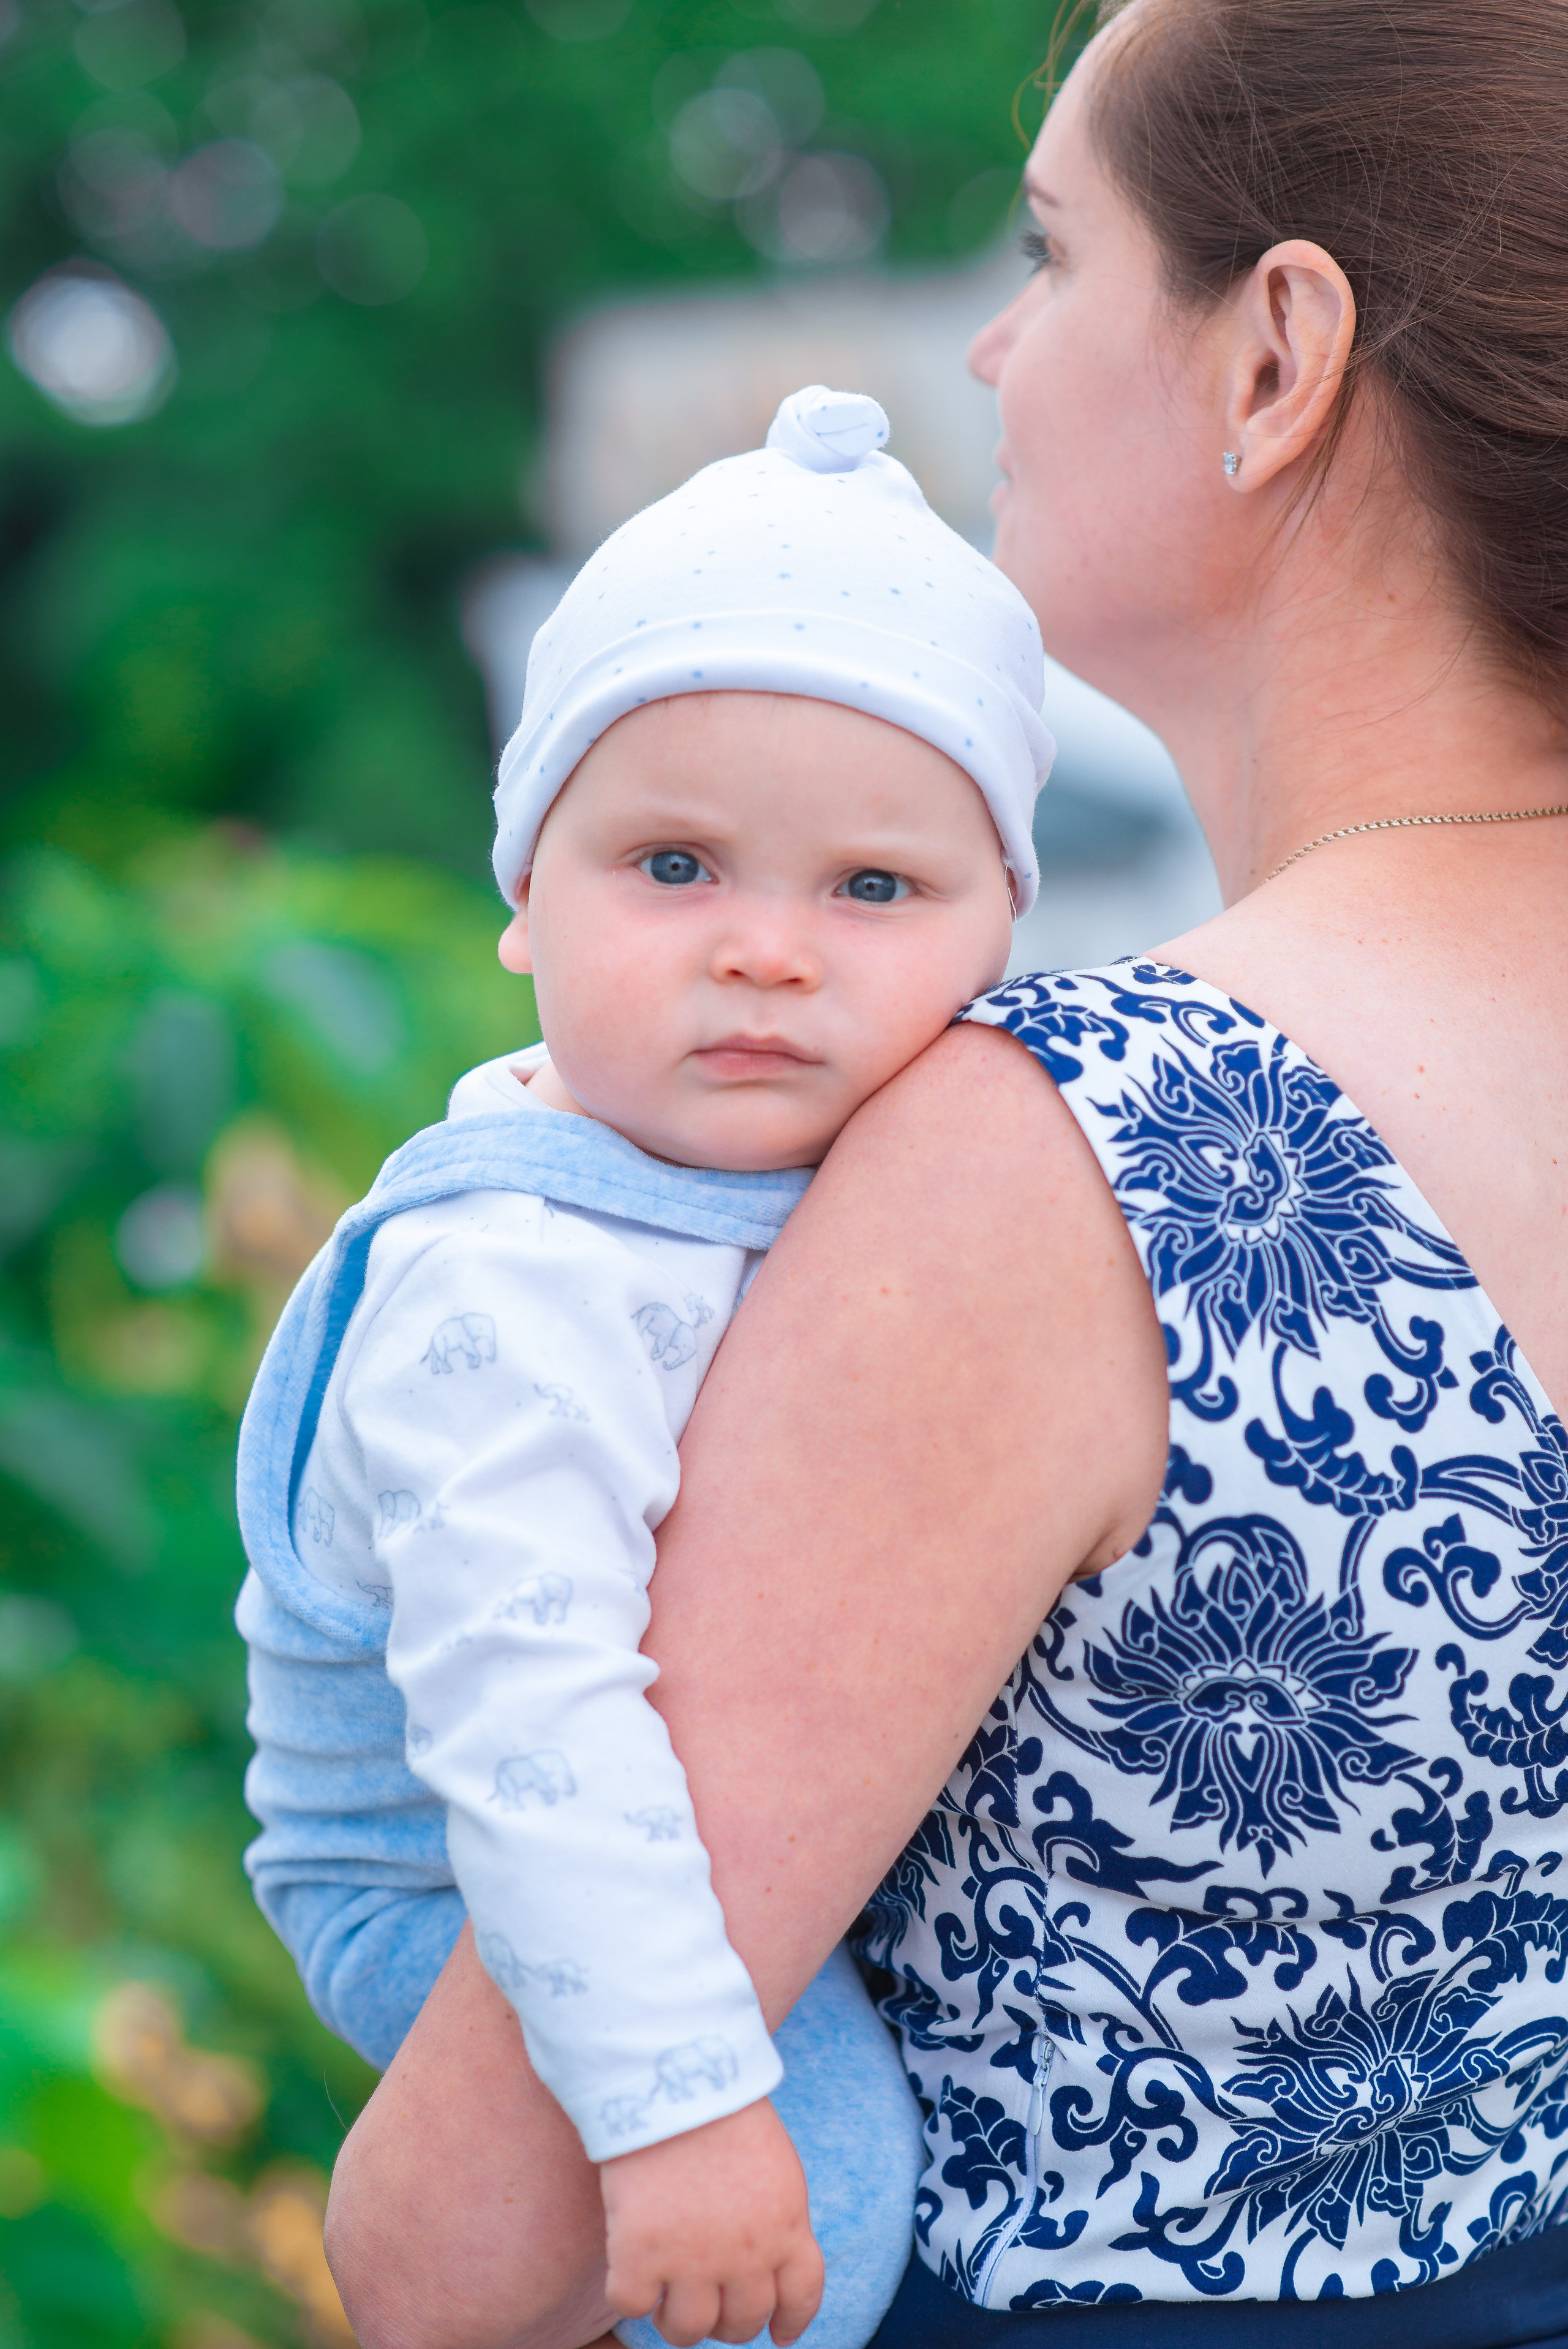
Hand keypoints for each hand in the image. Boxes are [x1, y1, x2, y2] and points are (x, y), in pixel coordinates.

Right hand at [599, 2097, 823, 2348]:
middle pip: (742, 2323)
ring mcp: (692, 2261)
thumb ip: (774, 2219)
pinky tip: (628, 2268)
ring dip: (676, 2320)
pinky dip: (628, 2293)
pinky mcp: (639, 2255)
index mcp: (787, 2227)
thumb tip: (766, 2262)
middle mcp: (746, 2256)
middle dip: (726, 2321)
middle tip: (707, 2303)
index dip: (791, 2322)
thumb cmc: (724, 2107)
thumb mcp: (775, 2166)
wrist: (677, 2076)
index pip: (801, 2297)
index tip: (778, 2335)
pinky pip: (631, 2304)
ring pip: (687, 2331)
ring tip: (664, 2295)